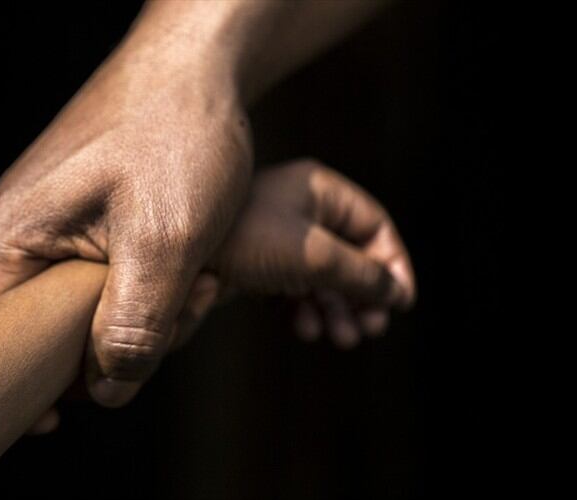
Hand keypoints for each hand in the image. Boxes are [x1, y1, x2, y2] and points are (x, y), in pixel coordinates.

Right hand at [0, 28, 252, 421]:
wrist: (196, 70)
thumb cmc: (175, 137)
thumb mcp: (166, 239)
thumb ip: (132, 325)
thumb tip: (108, 392)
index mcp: (6, 240)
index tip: (50, 420)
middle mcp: (10, 236)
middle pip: (15, 336)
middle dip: (79, 359)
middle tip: (151, 336)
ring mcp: (42, 227)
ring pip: (59, 314)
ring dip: (114, 326)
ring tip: (180, 297)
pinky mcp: (75, 222)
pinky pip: (84, 286)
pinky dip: (125, 301)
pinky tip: (173, 284)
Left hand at [209, 159, 416, 347]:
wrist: (177, 255)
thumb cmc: (246, 242)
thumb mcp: (315, 258)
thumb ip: (362, 276)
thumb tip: (398, 295)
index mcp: (318, 190)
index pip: (374, 226)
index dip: (393, 265)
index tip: (400, 304)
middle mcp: (299, 210)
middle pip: (350, 255)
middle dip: (362, 296)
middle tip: (369, 330)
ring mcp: (275, 237)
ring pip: (321, 277)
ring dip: (335, 309)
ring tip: (338, 338)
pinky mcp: (254, 263)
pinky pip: (292, 288)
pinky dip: (303, 309)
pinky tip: (303, 328)